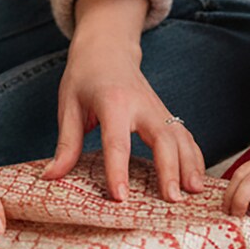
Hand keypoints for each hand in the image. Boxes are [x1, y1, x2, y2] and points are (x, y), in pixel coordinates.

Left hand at [48, 0, 205, 201]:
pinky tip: (198, 181)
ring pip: (180, 137)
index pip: (116, 140)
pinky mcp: (166, 114)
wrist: (107, 48)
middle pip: (161, 137)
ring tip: (194, 194)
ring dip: (190, 165)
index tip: (120, 198)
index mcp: (112, 102)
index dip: (117, 170)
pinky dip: (196, 158)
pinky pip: (186, 136)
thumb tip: (51, 177)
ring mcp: (158, 108)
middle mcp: (141, 104)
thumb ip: (66, 143)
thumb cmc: (84, 77)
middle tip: (172, 200)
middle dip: (169, 169)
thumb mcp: (69, 105)